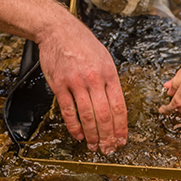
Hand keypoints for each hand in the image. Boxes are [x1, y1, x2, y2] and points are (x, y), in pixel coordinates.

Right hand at [36, 12, 127, 152]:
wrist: (59, 30)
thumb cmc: (83, 43)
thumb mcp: (105, 58)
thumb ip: (110, 80)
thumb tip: (116, 104)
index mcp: (109, 73)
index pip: (119, 105)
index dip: (121, 126)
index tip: (122, 140)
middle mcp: (94, 79)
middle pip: (104, 114)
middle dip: (108, 136)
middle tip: (109, 149)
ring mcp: (76, 82)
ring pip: (87, 116)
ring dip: (92, 135)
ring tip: (94, 146)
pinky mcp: (60, 85)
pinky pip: (68, 111)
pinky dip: (74, 126)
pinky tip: (78, 135)